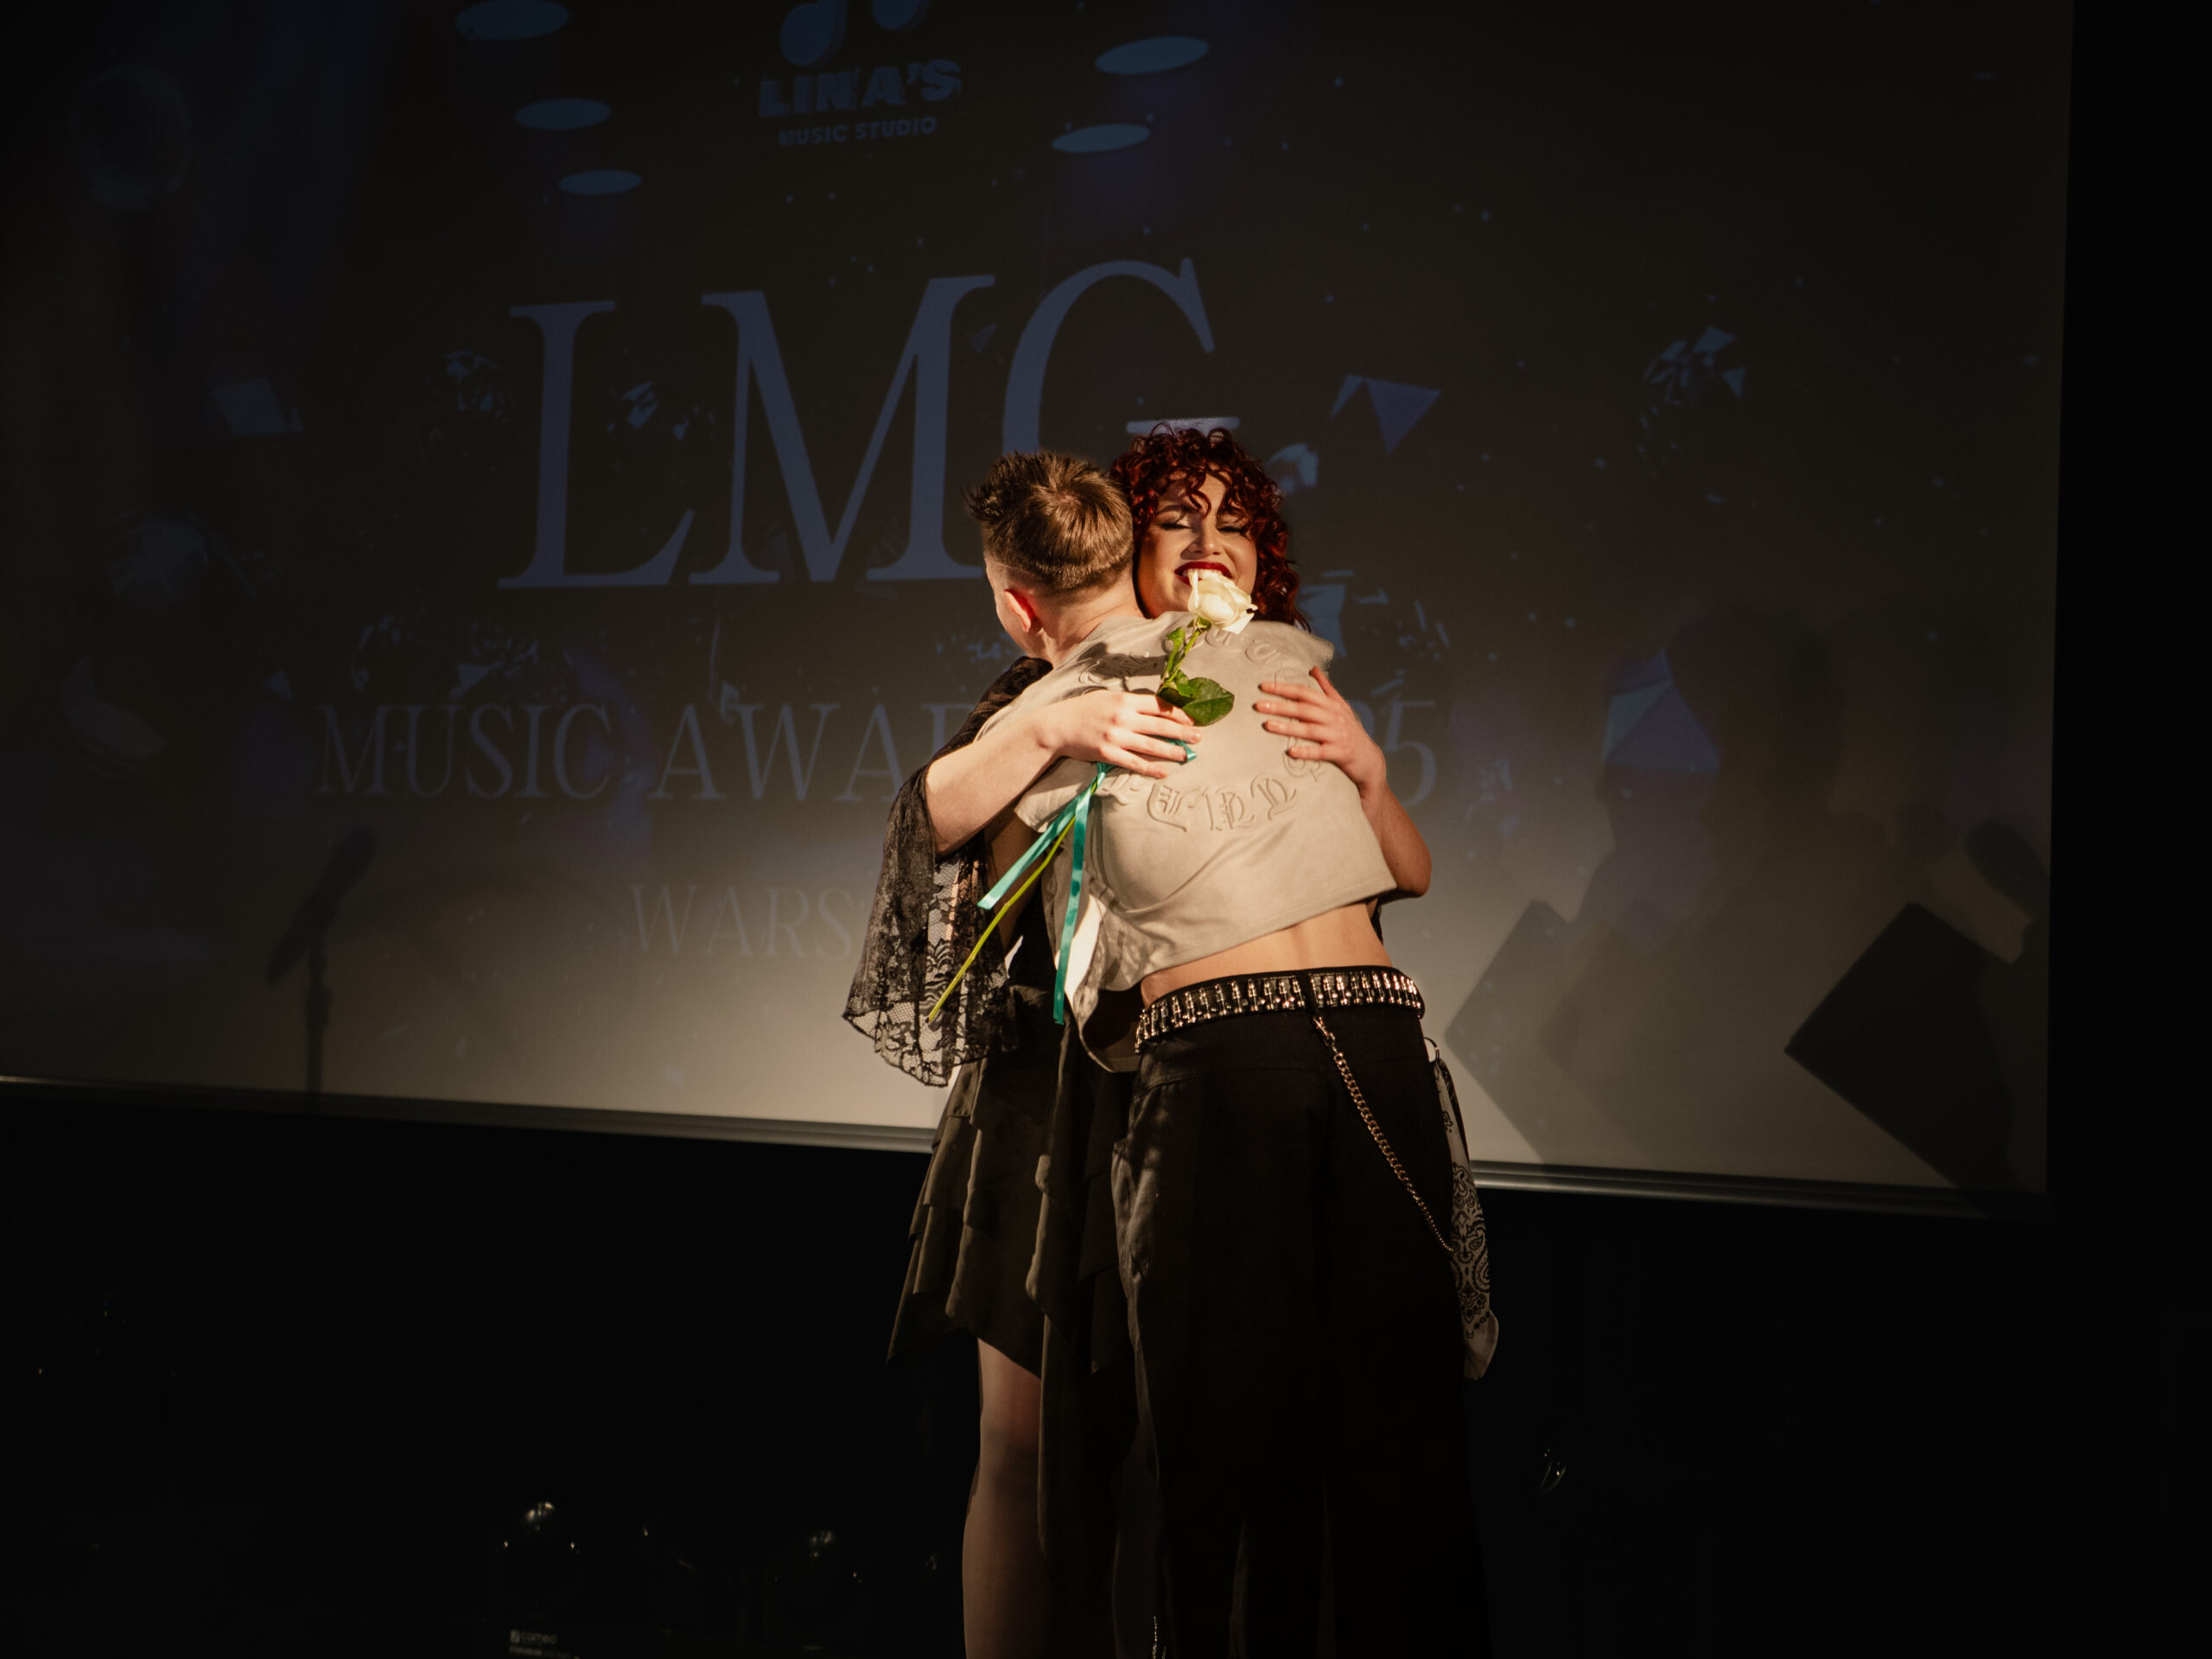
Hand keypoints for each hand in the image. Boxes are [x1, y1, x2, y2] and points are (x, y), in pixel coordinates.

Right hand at [1033, 691, 1199, 779]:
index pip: (1158, 705)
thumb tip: (1152, 707)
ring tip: (1187, 755)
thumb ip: (1129, 703)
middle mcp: (1123, 717)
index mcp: (1124, 700)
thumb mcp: (1106, 698)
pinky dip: (1151, 768)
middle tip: (1198, 737)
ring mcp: (1116, 737)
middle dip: (1182, 732)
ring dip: (1172, 751)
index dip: (1178, 713)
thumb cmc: (1082, 710)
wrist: (1057, 726)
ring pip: (1151, 745)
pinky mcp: (1109, 754)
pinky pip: (1135, 763)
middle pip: (1160, 725)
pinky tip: (1164, 771)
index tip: (1191, 719)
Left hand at [1256, 668, 1385, 796]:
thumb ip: (1326, 689)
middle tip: (1258, 705)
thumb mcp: (1341, 707)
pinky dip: (1306, 751)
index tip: (1264, 686)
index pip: (1305, 692)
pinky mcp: (1340, 753)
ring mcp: (1338, 735)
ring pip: (1309, 729)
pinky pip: (1320, 752)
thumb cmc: (1350, 732)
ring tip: (1268, 725)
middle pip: (1304, 709)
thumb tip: (1314, 669)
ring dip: (1288, 727)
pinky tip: (1291, 751)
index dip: (1284, 688)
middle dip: (1280, 706)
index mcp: (1332, 705)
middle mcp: (1335, 717)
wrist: (1369, 759)